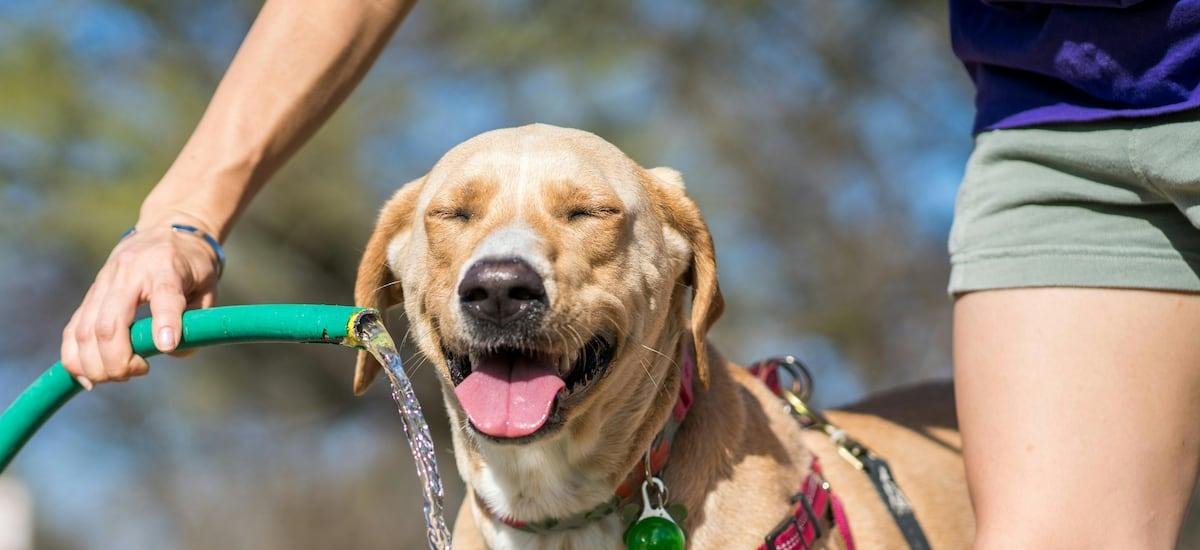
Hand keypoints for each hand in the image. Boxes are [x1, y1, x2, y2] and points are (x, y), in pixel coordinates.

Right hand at [61, 220, 220, 387]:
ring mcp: (103, 284)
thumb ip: (198, 320)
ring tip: (120, 376)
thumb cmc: (192, 265)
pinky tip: (90, 378)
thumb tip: (173, 351)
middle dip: (118, 360)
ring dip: (96, 365)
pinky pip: (73, 331)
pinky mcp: (90, 296)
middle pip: (109, 323)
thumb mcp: (208, 287)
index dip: (165, 322)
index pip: (163, 295)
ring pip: (84, 331)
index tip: (167, 347)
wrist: (165, 231)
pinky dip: (76, 359)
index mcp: (166, 267)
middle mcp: (128, 273)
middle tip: (139, 371)